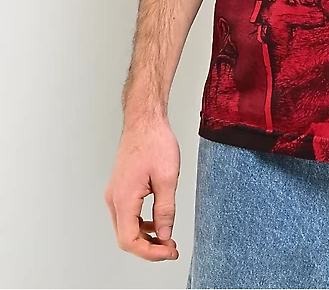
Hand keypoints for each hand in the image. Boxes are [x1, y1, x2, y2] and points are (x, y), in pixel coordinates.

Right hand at [104, 116, 180, 260]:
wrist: (145, 121)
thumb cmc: (154, 142)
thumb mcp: (167, 178)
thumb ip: (165, 209)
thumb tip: (164, 235)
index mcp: (123, 198)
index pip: (129, 241)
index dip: (150, 252)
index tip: (169, 251)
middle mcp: (114, 198)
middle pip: (126, 237)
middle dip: (149, 247)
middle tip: (170, 248)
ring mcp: (115, 193)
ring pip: (126, 227)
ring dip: (145, 236)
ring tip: (167, 237)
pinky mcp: (120, 188)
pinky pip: (128, 214)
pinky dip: (142, 223)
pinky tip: (157, 221)